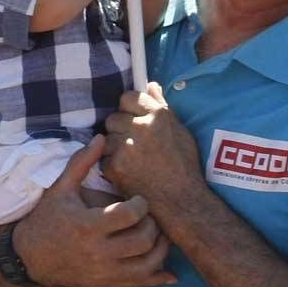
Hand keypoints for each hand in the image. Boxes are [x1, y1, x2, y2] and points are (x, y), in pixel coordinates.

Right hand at [14, 134, 175, 286]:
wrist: (29, 257)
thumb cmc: (46, 218)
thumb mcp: (61, 188)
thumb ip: (81, 162)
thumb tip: (101, 137)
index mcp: (87, 225)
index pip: (128, 216)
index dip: (141, 204)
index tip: (138, 199)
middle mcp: (98, 252)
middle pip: (142, 240)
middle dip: (153, 225)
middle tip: (149, 216)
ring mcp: (104, 272)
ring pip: (147, 265)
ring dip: (160, 249)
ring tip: (158, 234)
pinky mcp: (106, 284)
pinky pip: (140, 284)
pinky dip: (158, 277)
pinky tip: (169, 271)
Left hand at [104, 83, 200, 212]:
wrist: (181, 202)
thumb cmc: (184, 166)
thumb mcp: (180, 131)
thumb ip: (162, 106)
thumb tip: (151, 85)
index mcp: (157, 115)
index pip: (128, 97)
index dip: (129, 108)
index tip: (133, 118)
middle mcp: (140, 127)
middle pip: (113, 118)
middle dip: (120, 129)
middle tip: (132, 143)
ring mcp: (126, 147)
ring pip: (106, 138)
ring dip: (113, 146)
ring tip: (130, 159)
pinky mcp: (114, 166)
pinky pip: (103, 158)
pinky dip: (111, 164)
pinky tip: (126, 172)